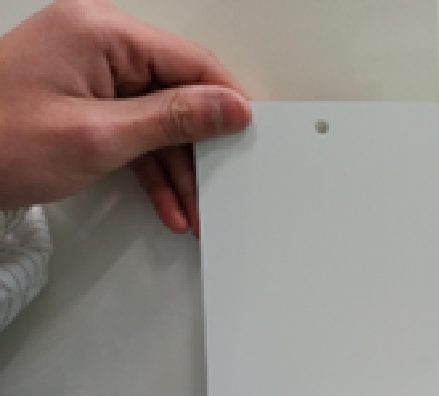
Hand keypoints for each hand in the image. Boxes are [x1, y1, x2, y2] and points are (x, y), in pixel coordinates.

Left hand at [0, 0, 251, 235]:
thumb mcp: (99, 137)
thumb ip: (172, 120)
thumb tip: (229, 106)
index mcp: (101, 31)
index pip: (190, 61)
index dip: (224, 102)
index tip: (247, 137)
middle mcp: (98, 42)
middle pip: (176, 92)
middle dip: (196, 148)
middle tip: (217, 187)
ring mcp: (88, 70)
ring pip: (157, 118)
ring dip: (175, 167)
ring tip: (191, 211)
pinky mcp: (81, 97)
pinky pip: (132, 128)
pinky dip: (149, 166)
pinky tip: (167, 202)